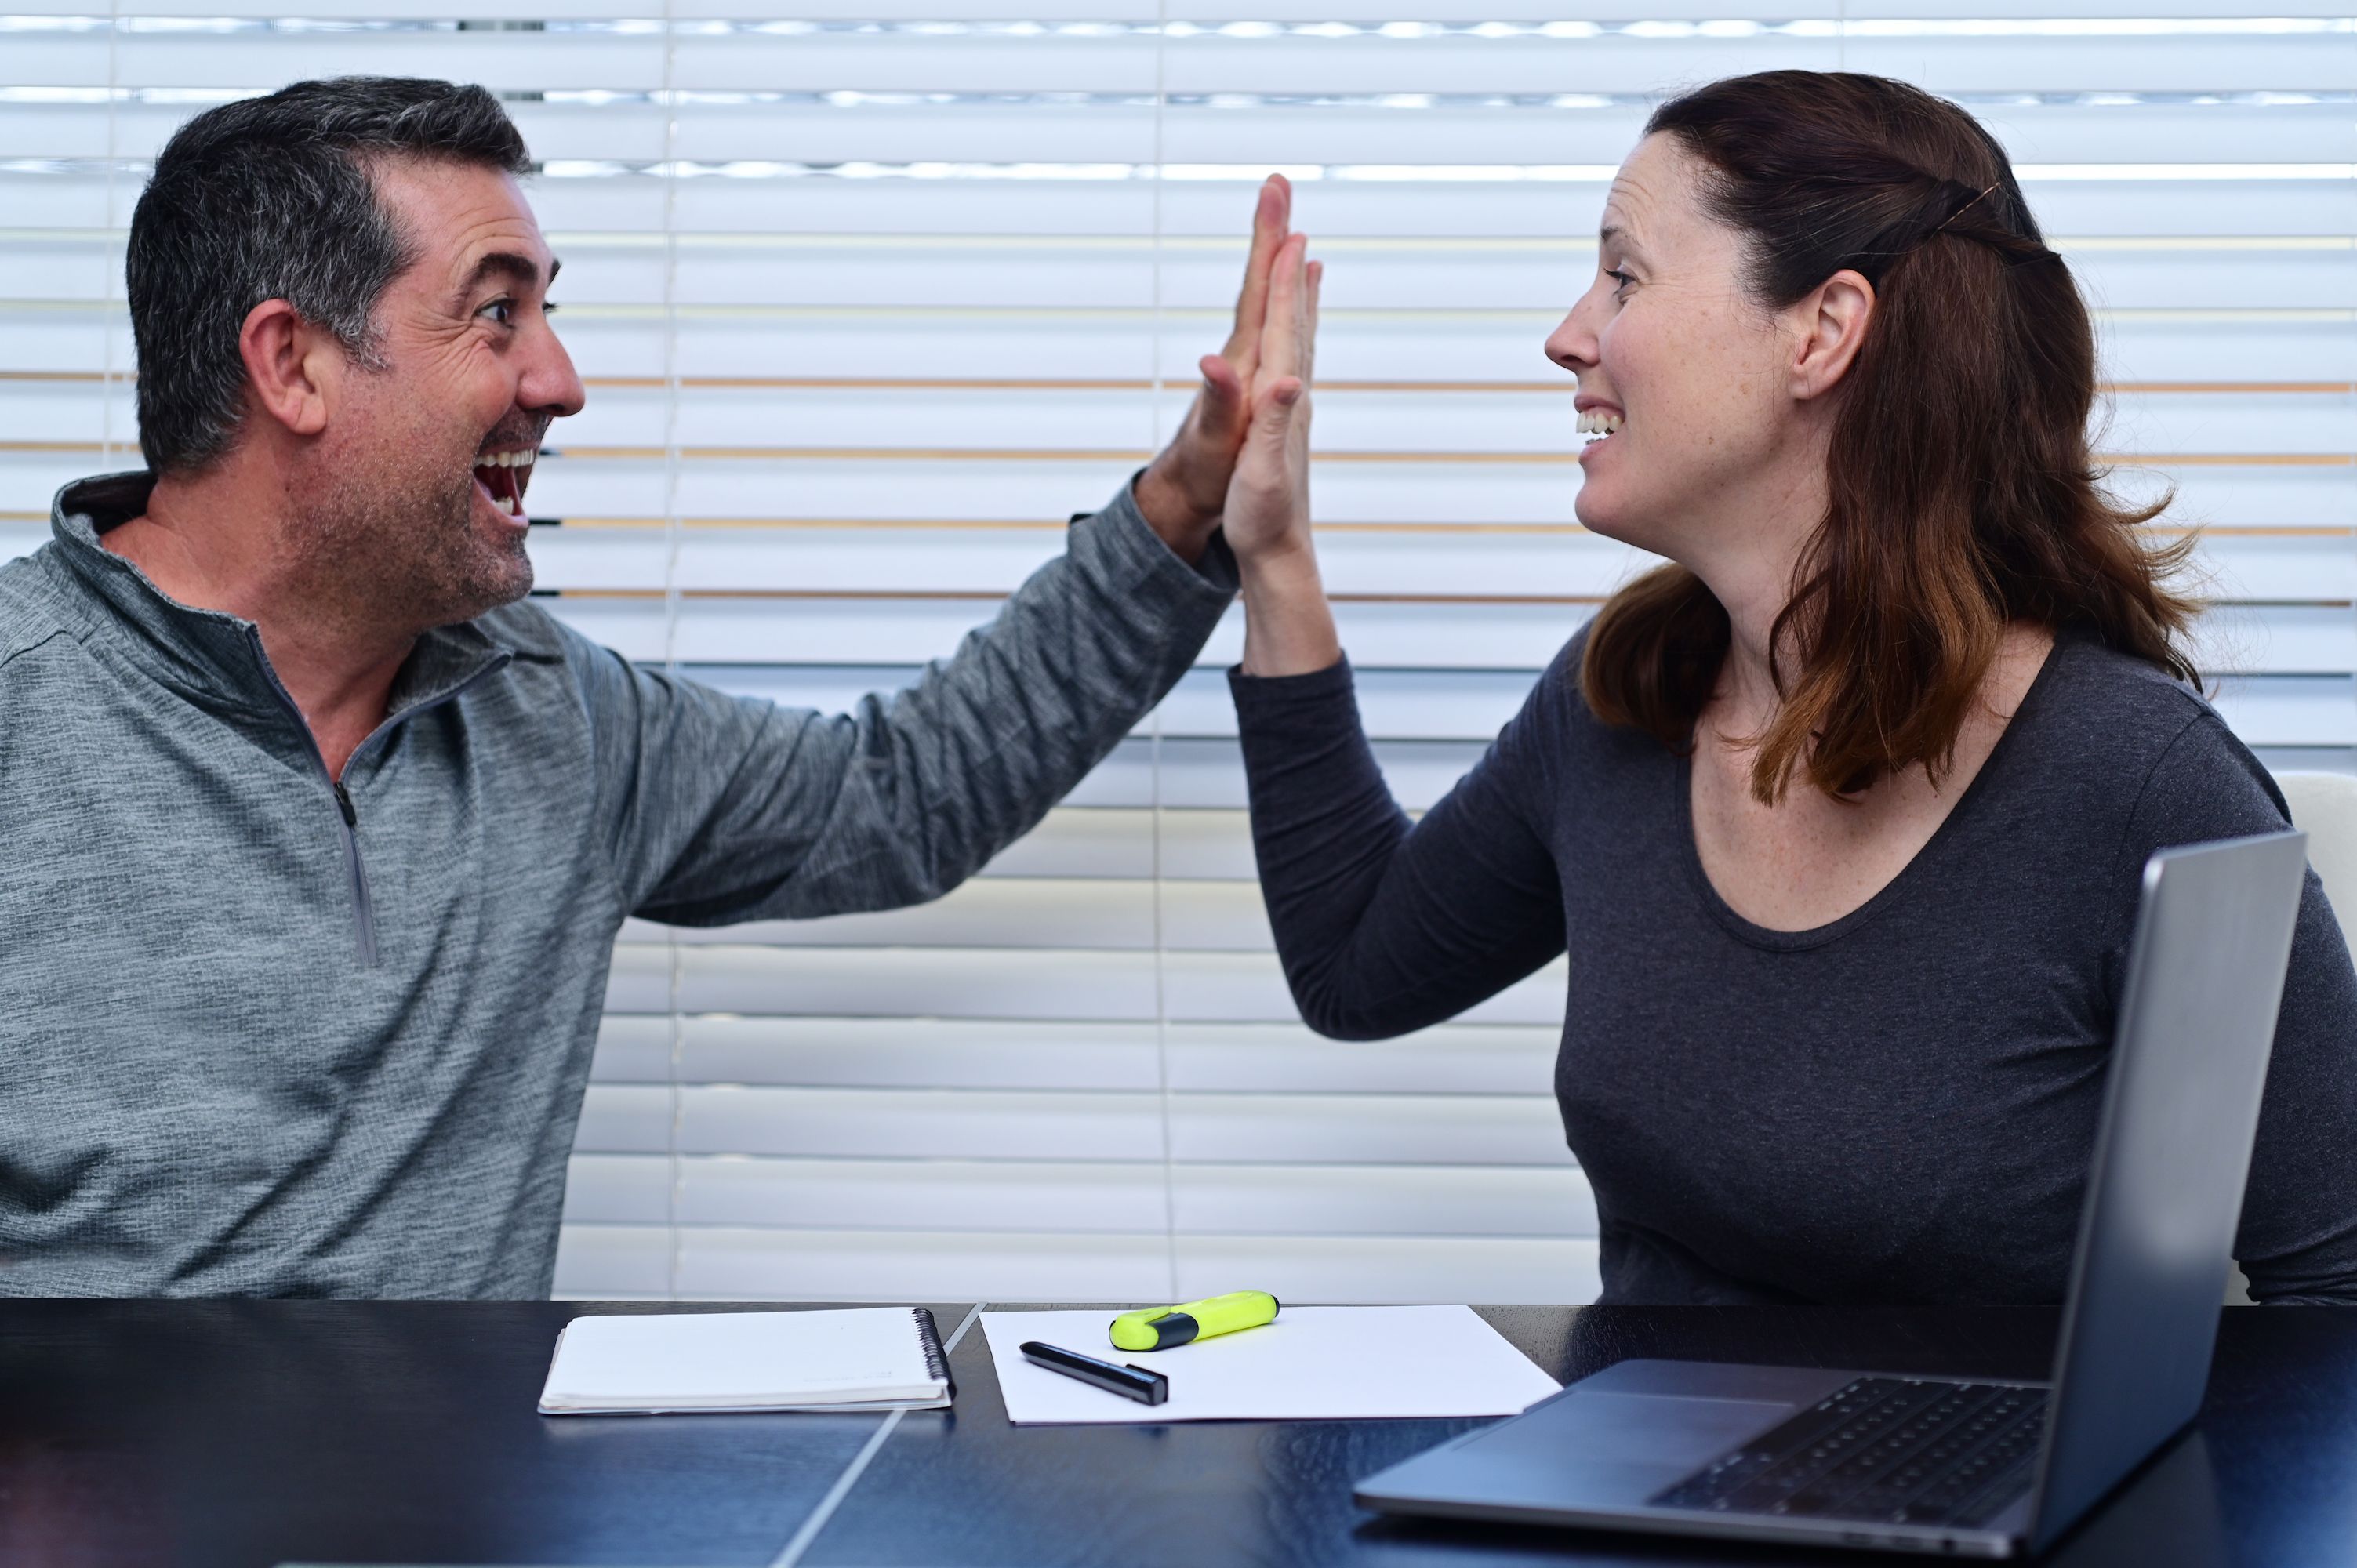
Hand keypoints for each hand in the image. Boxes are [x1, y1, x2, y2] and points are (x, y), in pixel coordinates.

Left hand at [1133, 175, 1293, 557]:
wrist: (1189, 492)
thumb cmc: (1206, 471)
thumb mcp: (1217, 439)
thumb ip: (1220, 401)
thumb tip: (1214, 361)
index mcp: (1240, 361)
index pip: (1255, 292)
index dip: (1267, 247)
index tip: (1278, 201)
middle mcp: (1241, 353)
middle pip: (1257, 281)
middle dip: (1269, 232)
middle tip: (1277, 183)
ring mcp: (1246, 362)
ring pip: (1265, 298)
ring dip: (1277, 257)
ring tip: (1292, 223)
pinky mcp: (1252, 375)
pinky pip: (1273, 322)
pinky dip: (1284, 297)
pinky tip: (1294, 286)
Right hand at [1224, 235, 1340, 677]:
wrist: (1278, 553)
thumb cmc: (1263, 517)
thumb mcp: (1261, 472)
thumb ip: (1271, 423)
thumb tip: (1284, 380)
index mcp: (1281, 398)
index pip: (1282, 326)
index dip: (1283, 278)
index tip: (1288, 229)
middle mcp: (1292, 393)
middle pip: (1292, 315)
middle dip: (1289, 261)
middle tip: (1289, 212)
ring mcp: (1290, 405)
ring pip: (1296, 333)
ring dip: (1296, 290)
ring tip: (1303, 254)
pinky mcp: (1283, 418)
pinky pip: (1290, 359)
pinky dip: (1292, 331)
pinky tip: (1295, 328)